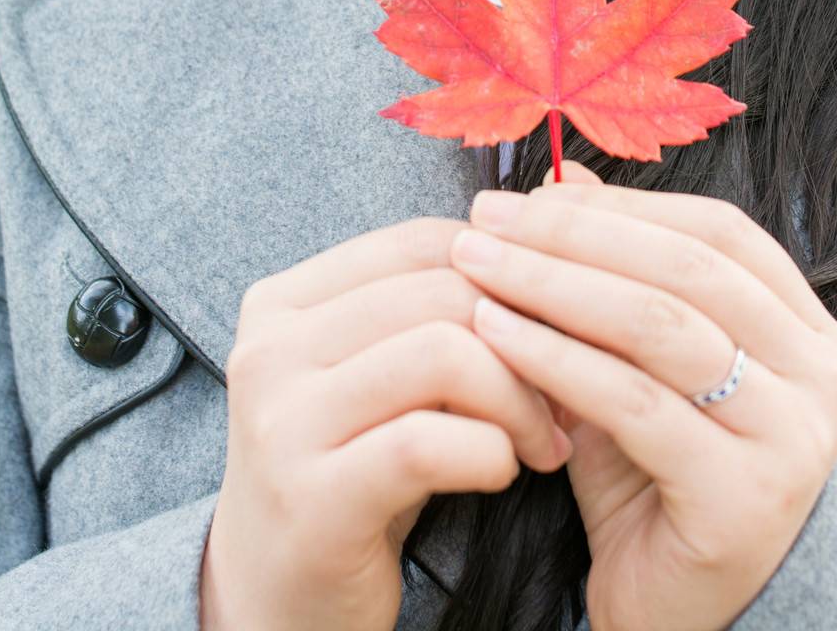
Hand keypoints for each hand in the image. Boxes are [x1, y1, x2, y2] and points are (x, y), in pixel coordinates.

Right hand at [200, 215, 571, 630]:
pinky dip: (490, 452)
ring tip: (542, 440)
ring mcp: (282, 424)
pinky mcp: (309, 500)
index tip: (551, 326)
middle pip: (443, 292)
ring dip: (519, 398)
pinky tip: (505, 471)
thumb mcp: (379, 379)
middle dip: (527, 339)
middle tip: (565, 394)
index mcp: (285, 303)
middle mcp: (270, 350)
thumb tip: (547, 266)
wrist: (271, 606)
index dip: (510, 275)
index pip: (423, 241)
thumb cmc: (348, 477)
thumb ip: (431, 316)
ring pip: (443, 354)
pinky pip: (428, 444)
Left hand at [448, 160, 836, 630]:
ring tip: (476, 265)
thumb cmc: (655, 473)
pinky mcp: (743, 496)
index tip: (530, 195)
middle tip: (485, 221)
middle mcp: (820, 374)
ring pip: (660, 326)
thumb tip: (563, 180)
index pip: (716, 231)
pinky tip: (494, 333)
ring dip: (553, 284)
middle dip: (575, 236)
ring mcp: (792, 437)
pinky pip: (634, 403)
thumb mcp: (631, 361)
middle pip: (686, 268)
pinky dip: (555, 358)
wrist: (679, 612)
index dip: (621, 206)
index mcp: (805, 327)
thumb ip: (611, 275)